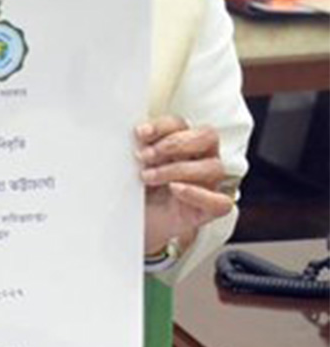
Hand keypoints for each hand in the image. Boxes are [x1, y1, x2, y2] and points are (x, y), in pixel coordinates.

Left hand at [138, 116, 233, 254]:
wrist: (137, 223)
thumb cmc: (139, 190)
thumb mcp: (132, 166)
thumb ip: (136, 149)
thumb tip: (126, 136)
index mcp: (182, 143)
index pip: (182, 124)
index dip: (162, 126)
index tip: (140, 133)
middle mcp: (200, 159)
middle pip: (207, 137)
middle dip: (174, 143)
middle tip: (146, 156)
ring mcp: (209, 184)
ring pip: (213, 167)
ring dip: (178, 169)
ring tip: (148, 177)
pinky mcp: (210, 209)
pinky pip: (220, 202)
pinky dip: (198, 194)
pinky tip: (175, 189)